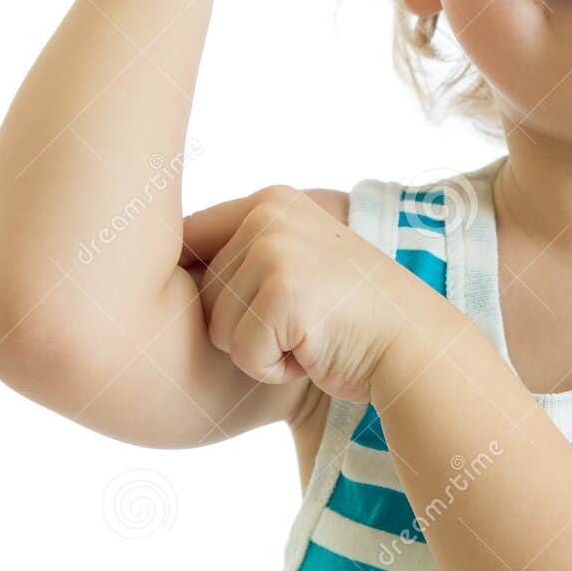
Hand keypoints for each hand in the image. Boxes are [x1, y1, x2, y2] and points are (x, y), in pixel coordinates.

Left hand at [179, 185, 423, 402]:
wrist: (415, 345)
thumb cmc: (351, 319)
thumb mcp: (297, 264)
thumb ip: (242, 254)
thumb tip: (156, 274)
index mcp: (270, 201)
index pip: (189, 243)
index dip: (196, 287)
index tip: (241, 307)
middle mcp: (268, 215)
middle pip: (199, 295)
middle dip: (242, 327)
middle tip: (300, 323)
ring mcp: (275, 250)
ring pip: (216, 328)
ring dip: (258, 350)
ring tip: (309, 334)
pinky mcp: (281, 292)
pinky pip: (242, 353)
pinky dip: (273, 369)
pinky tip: (314, 351)